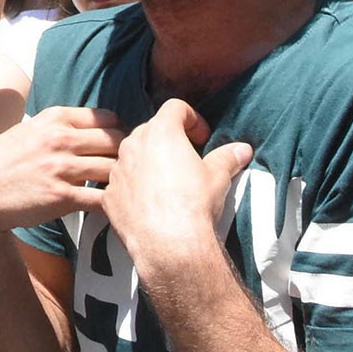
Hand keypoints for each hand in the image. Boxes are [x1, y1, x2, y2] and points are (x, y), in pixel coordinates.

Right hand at [0, 105, 123, 233]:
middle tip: (128, 168)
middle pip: (115, 141)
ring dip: (121, 180)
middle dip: (126, 155)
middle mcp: (60, 139)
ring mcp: (62, 168)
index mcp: (54, 119)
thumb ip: (58, 126)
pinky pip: (102, 198)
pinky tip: (113, 207)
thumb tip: (92, 127)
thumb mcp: (28, 129)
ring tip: (123, 188)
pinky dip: (112, 203)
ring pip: (113, 169)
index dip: (118, 132)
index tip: (118, 145)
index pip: (106, 118)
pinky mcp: (62, 197)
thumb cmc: (2, 161)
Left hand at [100, 99, 251, 274]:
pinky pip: (121, 183)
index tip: (203, 139)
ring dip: (148, 162)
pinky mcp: (108, 195)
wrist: (168, 244)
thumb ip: (228, 157)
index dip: (192, 119)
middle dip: (169, 140)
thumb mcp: (219, 177)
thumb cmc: (195, 203)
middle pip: (151, 129)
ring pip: (132, 155)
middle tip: (186, 160)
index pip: (175, 108)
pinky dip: (134, 187)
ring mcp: (117, 169)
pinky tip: (150, 204)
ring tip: (167, 183)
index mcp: (161, 132)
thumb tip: (243, 149)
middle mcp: (133, 144)